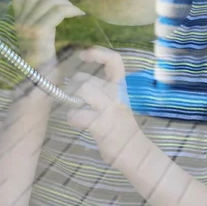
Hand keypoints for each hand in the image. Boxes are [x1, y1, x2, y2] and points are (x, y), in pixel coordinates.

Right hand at [9, 0, 84, 68]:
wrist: (41, 86)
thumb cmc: (48, 64)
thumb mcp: (47, 38)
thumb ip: (50, 18)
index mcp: (20, 19)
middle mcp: (21, 20)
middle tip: (67, 2)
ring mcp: (27, 26)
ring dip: (66, 3)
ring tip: (75, 13)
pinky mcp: (38, 33)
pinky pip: (57, 11)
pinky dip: (70, 11)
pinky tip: (78, 16)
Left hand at [66, 46, 140, 168]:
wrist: (135, 152)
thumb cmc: (119, 126)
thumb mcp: (116, 102)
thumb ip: (101, 90)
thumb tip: (74, 82)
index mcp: (120, 87)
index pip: (114, 60)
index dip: (98, 53)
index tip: (84, 55)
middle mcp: (117, 95)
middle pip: (86, 79)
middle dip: (72, 87)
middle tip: (72, 98)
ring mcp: (110, 109)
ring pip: (83, 90)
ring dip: (71, 101)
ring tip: (74, 110)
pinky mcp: (102, 125)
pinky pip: (78, 114)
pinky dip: (72, 118)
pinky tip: (77, 122)